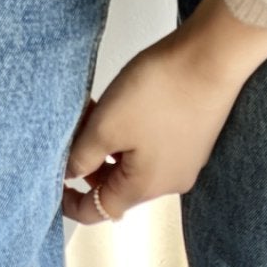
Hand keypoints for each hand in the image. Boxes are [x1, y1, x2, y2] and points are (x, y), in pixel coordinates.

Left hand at [62, 0, 266, 223]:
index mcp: (145, 187)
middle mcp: (169, 181)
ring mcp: (186, 160)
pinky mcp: (194, 137)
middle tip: (74, 131)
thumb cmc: (161, 91)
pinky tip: (125, 105)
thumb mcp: (106, 126)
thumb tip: (68, 174)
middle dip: (89, 163)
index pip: (98, 210)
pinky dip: (132, 134)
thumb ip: (81, 156)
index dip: (70, 202)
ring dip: (110, 145)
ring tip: (97, 110)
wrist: (213, 56)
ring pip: (134, 163)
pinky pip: (154, 146)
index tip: (52, 184)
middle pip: (116, 185)